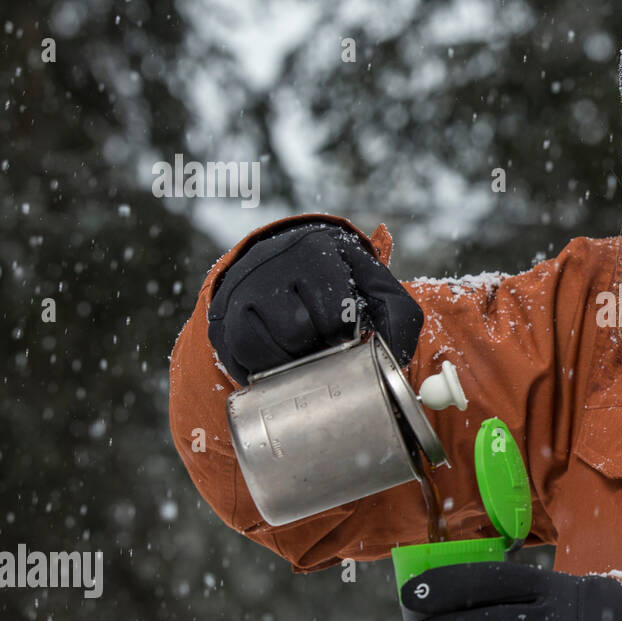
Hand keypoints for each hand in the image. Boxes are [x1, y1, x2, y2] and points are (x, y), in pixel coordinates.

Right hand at [207, 222, 423, 384]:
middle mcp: (269, 267)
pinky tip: (283, 355)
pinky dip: (268, 370)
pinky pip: (245, 364)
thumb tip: (395, 357)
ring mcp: (239, 295)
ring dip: (293, 360)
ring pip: (266, 351)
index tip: (346, 327)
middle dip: (318, 345)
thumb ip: (398, 315)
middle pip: (296, 332)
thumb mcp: (375, 284)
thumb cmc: (339, 281)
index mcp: (313, 250)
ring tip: (304, 346)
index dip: (344, 331)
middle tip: (324, 338)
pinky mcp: (223, 324)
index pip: (333, 312)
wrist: (284, 264)